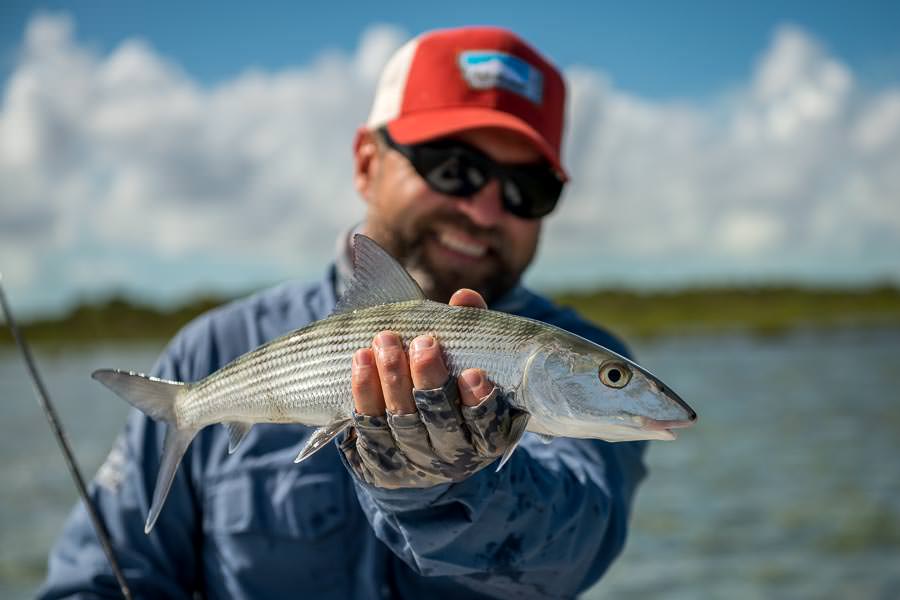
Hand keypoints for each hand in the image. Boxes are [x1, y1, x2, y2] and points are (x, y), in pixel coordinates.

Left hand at [340, 289, 526, 487]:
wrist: (418, 450)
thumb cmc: (450, 394)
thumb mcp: (468, 364)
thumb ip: (471, 332)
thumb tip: (464, 298)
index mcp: (485, 438)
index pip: (487, 425)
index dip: (480, 402)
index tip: (474, 373)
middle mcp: (452, 456)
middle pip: (440, 420)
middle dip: (429, 379)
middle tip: (423, 343)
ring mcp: (414, 461)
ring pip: (402, 422)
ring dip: (392, 379)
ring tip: (385, 340)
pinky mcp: (379, 461)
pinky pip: (368, 428)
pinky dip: (364, 392)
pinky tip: (361, 361)